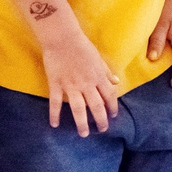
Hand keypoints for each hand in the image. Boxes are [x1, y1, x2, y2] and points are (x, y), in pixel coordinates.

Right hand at [34, 17, 119, 134]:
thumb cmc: (81, 45)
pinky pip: (55, 102)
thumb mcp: (98, 58)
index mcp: (98, 77)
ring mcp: (71, 86)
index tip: (113, 115)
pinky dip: (54, 114)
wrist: (62, 37)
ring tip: (83, 134)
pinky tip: (54, 124)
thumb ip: (107, 72)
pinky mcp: (56, 84)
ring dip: (82, 123)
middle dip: (100, 120)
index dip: (112, 107)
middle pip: (96, 106)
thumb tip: (117, 83)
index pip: (109, 96)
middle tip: (102, 130)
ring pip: (78, 109)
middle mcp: (86, 84)